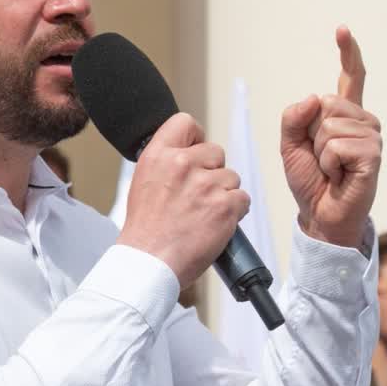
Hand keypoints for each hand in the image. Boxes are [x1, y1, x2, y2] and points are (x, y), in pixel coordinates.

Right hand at [118, 112, 249, 287]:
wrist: (149, 262)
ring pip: (231, 177)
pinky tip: (215, 224)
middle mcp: (182, 164)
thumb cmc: (146, 231)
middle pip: (216, 152)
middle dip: (213, 172)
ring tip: (204, 215)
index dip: (196, 138)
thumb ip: (166, 164)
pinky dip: (234, 212)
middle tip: (198, 196)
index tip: (195, 154)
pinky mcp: (224, 206)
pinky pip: (242, 199)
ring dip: (224, 194)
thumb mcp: (144, 183)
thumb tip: (189, 156)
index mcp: (158, 155)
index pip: (186, 123)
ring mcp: (205, 184)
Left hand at [280, 26, 381, 248]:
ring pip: (330, 125)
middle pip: (326, 103)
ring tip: (331, 169)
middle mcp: (362, 121)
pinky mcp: (372, 155)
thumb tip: (313, 98)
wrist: (320, 215)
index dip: (348, 52)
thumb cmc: (310, 180)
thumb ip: (293, 118)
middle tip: (321, 158)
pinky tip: (339, 175)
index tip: (342, 29)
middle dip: (312, 133)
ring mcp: (371, 137)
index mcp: (344, 115)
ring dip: (320, 152)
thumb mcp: (289, 145)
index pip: (350, 77)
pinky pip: (337, 145)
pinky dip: (328, 163)